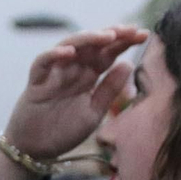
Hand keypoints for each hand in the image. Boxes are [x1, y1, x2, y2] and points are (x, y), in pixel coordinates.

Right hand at [4, 26, 146, 160]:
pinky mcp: (36, 81)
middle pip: (92, 44)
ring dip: (88, 39)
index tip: (144, 35)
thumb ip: (109, 90)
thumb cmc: (64, 130)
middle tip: (130, 30)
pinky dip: (53, 54)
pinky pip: (43, 62)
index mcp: (89, 75)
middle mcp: (73, 69)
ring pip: (69, 45)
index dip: (125, 42)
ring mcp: (54, 72)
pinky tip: (69, 52)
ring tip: (106, 36)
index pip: (109, 53)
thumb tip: (129, 64)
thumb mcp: (94, 112)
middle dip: (112, 34)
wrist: (36, 149)